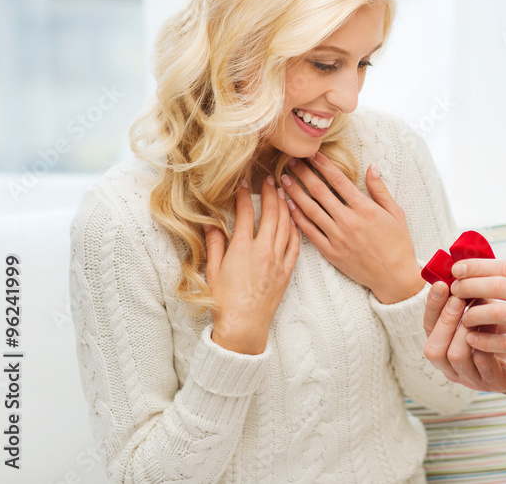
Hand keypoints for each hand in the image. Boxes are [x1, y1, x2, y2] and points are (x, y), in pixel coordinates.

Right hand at [204, 176, 299, 354]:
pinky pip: (295, 243)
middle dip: (271, 193)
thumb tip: (209, 223)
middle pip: (271, 213)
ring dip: (285, 206)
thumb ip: (214, 244)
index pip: (246, 213)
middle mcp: (263, 250)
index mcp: (242, 248)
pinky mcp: (288, 271)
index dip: (245, 195)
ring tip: (283, 192)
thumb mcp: (213, 270)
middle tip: (269, 180)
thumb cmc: (224, 301)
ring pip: (286, 225)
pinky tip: (294, 219)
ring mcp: (278, 260)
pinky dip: (295, 228)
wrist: (244, 326)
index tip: (243, 183)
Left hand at [282, 152, 422, 303]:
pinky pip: (309, 232)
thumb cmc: (398, 244)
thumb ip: (380, 189)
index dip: (322, 164)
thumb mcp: (396, 212)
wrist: (394, 276)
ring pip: (310, 210)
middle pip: (319, 191)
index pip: (338, 180)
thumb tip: (372, 166)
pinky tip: (288, 207)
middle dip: (303, 174)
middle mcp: (348, 220)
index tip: (311, 154)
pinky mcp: (330, 252)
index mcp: (364, 208)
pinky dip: (297, 218)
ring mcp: (337, 237)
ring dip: (294, 193)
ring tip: (283, 180)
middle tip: (290, 161)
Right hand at [422, 282, 505, 404]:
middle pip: (433, 347)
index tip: (442, 283)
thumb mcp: (486, 308)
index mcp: (447, 344)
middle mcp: (454, 364)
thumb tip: (462, 261)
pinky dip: (486, 344)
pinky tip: (495, 326)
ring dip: (466, 329)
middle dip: (445, 319)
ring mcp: (473, 376)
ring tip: (482, 309)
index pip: (428, 327)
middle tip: (460, 297)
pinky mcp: (495, 381)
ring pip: (455, 356)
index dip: (432, 305)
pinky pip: (483, 367)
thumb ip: (472, 292)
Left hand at [449, 260, 505, 385]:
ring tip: (460, 315)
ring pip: (499, 313)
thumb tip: (494, 270)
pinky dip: (484, 340)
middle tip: (452, 288)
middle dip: (470, 285)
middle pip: (500, 285)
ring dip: (473, 313)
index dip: (479, 266)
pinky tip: (472, 339)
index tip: (458, 267)